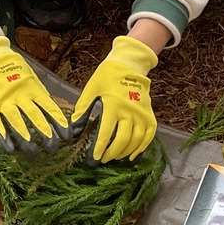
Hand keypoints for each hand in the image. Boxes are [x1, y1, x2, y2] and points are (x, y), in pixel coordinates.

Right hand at [0, 33, 75, 152]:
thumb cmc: (12, 68)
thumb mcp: (30, 76)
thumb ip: (39, 93)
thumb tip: (54, 111)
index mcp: (33, 88)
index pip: (50, 108)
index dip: (59, 123)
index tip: (67, 137)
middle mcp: (21, 96)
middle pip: (36, 118)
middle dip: (46, 134)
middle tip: (53, 148)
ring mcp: (5, 101)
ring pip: (17, 124)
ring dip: (26, 139)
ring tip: (33, 152)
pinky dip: (4, 138)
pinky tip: (10, 150)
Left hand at [71, 33, 158, 160]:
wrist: (130, 64)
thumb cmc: (107, 76)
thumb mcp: (91, 89)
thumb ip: (82, 108)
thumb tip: (74, 128)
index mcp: (114, 105)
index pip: (106, 133)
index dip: (99, 148)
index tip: (93, 159)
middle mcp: (130, 111)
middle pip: (122, 140)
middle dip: (112, 153)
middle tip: (103, 159)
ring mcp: (142, 114)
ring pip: (136, 140)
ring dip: (125, 152)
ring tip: (114, 157)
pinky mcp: (149, 114)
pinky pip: (149, 136)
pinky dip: (141, 147)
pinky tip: (132, 155)